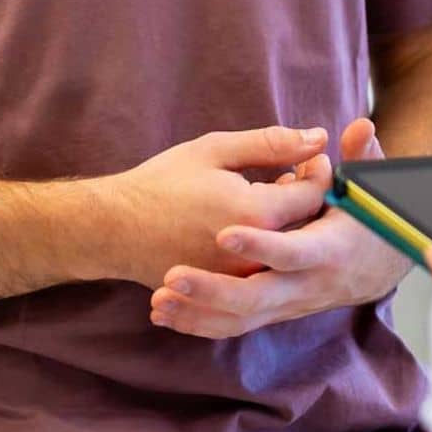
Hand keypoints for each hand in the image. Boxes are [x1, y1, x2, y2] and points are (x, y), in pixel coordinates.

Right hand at [102, 125, 332, 288]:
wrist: (113, 229)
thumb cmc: (163, 183)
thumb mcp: (217, 150)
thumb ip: (272, 143)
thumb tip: (319, 137)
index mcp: (257, 215)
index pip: (314, 195)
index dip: (318, 171)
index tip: (308, 157)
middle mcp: (254, 255)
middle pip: (307, 226)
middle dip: (304, 197)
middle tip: (287, 175)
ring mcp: (240, 280)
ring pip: (286, 252)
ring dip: (286, 224)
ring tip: (264, 196)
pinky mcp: (226, 294)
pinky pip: (263, 270)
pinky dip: (265, 247)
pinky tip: (248, 225)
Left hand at [149, 118, 412, 338]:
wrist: (376, 267)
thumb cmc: (367, 219)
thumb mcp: (366, 190)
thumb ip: (358, 160)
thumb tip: (359, 125)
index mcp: (328, 249)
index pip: (293, 252)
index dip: (261, 245)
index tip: (224, 233)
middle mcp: (307, 284)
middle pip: (257, 296)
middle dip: (212, 289)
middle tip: (173, 275)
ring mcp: (288, 303)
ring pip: (239, 319)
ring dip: (197, 312)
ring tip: (159, 300)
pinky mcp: (272, 311)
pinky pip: (232, 327)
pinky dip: (198, 323)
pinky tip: (163, 313)